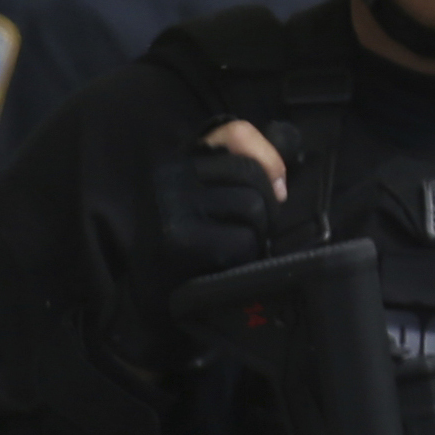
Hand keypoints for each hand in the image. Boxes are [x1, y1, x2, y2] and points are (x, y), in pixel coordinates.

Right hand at [112, 126, 284, 377]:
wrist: (147, 302)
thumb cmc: (189, 247)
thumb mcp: (210, 198)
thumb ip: (242, 167)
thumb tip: (287, 153)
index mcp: (179, 161)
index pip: (236, 132)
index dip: (268, 155)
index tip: (277, 184)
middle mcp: (170, 178)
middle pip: (253, 175)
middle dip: (268, 206)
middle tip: (252, 229)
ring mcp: (170, 208)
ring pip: (254, 208)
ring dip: (256, 235)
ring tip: (232, 248)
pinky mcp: (178, 241)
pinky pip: (242, 242)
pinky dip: (245, 258)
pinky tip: (222, 266)